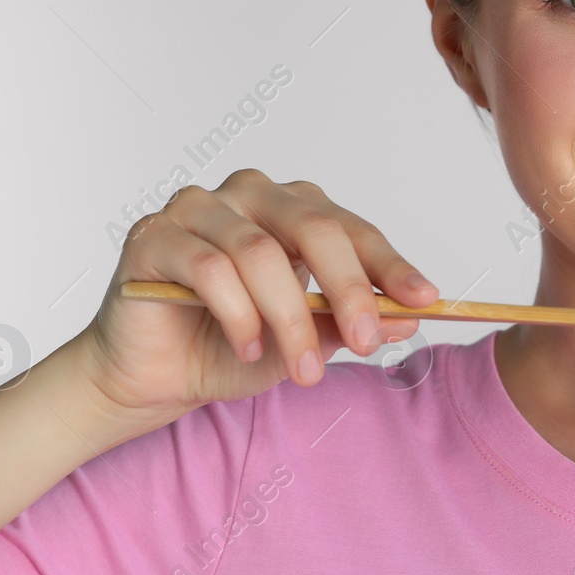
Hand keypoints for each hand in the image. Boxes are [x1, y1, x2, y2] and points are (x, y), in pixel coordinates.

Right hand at [73, 168, 437, 418]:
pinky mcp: (153, 236)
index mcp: (291, 209)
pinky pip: (208, 268)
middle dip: (348, 288)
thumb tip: (410, 319)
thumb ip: (347, 324)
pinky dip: (238, 313)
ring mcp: (196, 209)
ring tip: (303, 370)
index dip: (390, 265)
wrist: (150, 379)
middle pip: (313, 226)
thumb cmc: (227, 348)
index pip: (350, 228)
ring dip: (290, 318)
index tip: (424, 301)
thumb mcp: (303, 343)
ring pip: (260, 253)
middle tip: (367, 341)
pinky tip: (248, 347)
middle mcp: (248, 195)